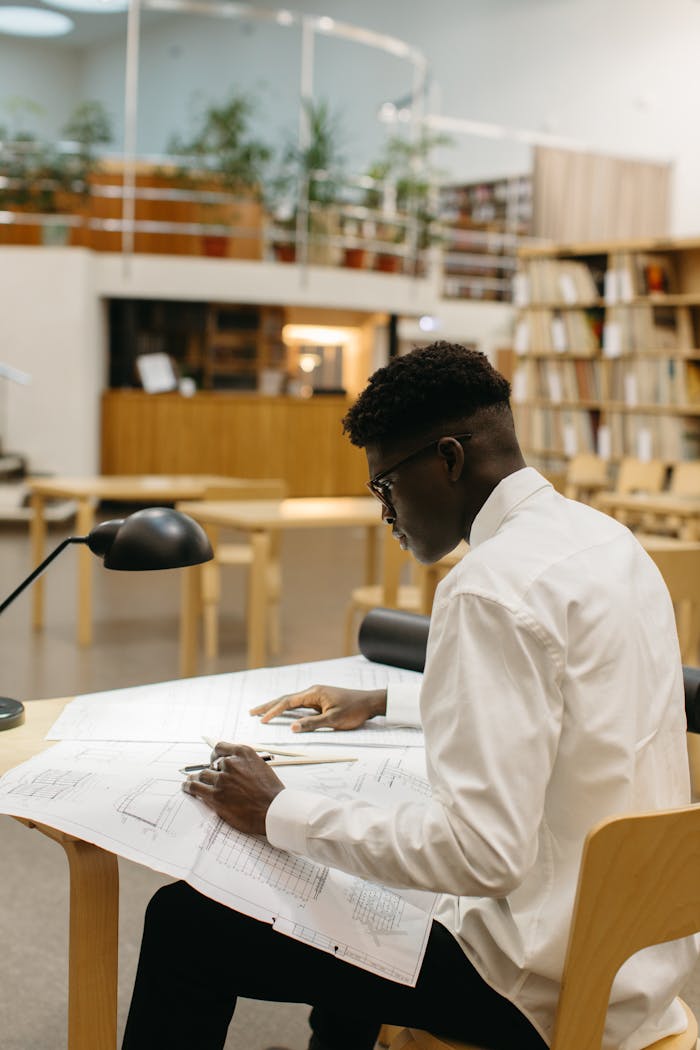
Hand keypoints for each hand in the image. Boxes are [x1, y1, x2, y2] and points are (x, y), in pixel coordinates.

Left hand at [182, 743, 284, 835]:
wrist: (274, 810)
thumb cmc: (271, 792)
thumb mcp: (261, 767)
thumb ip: (245, 764)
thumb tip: (235, 769)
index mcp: (243, 753)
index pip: (220, 747)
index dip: (215, 755)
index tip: (213, 761)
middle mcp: (231, 763)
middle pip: (211, 764)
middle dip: (209, 770)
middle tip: (207, 777)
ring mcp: (222, 779)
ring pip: (201, 775)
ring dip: (196, 778)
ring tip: (191, 781)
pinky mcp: (215, 795)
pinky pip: (195, 787)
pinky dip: (189, 786)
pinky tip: (186, 787)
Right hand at [250, 685, 386, 732]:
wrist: (370, 703)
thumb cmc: (354, 710)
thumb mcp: (333, 720)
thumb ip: (312, 724)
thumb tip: (292, 728)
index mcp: (314, 693)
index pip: (288, 702)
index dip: (274, 711)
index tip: (262, 720)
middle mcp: (313, 692)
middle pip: (286, 699)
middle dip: (268, 706)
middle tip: (252, 712)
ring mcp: (316, 696)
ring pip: (291, 702)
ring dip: (276, 707)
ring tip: (261, 713)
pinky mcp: (320, 701)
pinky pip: (299, 705)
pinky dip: (288, 709)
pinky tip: (282, 714)